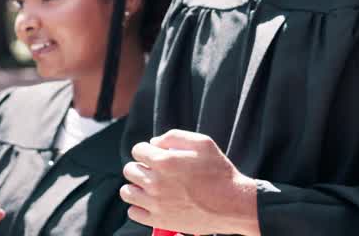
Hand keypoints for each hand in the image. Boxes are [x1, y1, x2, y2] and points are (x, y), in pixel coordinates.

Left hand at [120, 129, 260, 235]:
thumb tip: (154, 142)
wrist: (231, 203)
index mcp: (165, 161)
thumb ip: (175, 137)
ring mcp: (155, 203)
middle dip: (141, 166)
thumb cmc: (219, 172)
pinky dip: (139, 206)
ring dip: (137, 186)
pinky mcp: (158, 220)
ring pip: (127, 192)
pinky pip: (133, 213)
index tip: (156, 154)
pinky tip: (154, 201)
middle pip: (129, 170)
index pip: (137, 150)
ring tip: (152, 186)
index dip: (147, 150)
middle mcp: (155, 183)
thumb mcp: (204, 143)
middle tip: (156, 170)